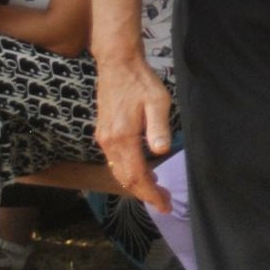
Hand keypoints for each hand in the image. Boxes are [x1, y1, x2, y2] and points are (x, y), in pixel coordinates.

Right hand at [93, 39, 173, 210]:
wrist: (117, 63)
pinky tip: (143, 170)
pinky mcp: (104, 132)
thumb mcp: (158, 101)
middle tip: (164, 201)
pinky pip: (115, 160)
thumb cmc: (141, 82)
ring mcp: (104, 138)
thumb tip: (161, 152)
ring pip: (119, 171)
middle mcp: (109, 142)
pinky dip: (129, 171)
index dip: (150, 194)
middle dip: (145, 193)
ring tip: (156, 189)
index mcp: (122, 137)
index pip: (136, 176)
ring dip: (137, 183)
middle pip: (125, 178)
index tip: (164, 205)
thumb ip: (158, 128)